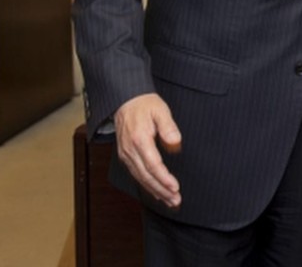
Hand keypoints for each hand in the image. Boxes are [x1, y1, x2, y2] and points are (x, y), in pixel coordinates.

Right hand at [114, 93, 182, 207]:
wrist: (126, 101)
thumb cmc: (144, 105)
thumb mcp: (160, 110)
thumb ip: (168, 127)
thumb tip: (176, 142)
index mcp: (139, 140)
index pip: (152, 165)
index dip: (164, 178)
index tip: (175, 187)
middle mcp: (130, 150)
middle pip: (146, 176)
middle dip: (161, 190)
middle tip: (175, 200)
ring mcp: (126, 155)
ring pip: (140, 178)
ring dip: (155, 191)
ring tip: (169, 201)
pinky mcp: (126, 156)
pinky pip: (136, 174)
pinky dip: (147, 185)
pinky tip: (156, 192)